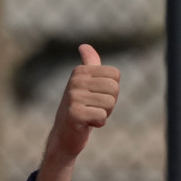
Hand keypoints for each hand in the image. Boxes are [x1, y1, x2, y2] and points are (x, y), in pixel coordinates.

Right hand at [37, 44, 120, 180]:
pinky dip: (98, 124)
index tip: (97, 97)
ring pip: (110, 103)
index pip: (115, 75)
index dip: (112, 90)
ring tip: (89, 116)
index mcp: (81, 71)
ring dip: (103, 114)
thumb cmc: (80, 108)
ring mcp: (73, 96)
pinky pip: (102, 117)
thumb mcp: (85, 84)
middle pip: (114, 89)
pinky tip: (86, 124)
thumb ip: (89, 65)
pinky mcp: (74, 114)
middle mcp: (75, 80)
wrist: (64, 135)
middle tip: (94, 108)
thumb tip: (84, 46)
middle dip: (109, 103)